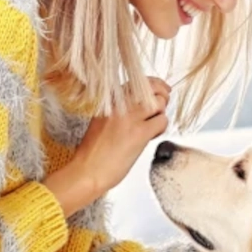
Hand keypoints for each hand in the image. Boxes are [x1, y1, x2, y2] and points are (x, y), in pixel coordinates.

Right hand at [45, 78, 169, 214]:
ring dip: (161, 114)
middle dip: (162, 96)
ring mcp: (129, 116)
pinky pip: (162, 121)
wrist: (88, 169)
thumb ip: (121, 109)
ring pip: (159, 103)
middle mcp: (118, 103)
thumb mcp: (103, 120)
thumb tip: (144, 103)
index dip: (153, 84)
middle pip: (150, 87)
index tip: (161, 89)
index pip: (136, 81)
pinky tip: (151, 136)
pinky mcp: (139, 132)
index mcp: (107, 99)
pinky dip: (161, 128)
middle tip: (163, 105)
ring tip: (152, 127)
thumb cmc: (95, 150)